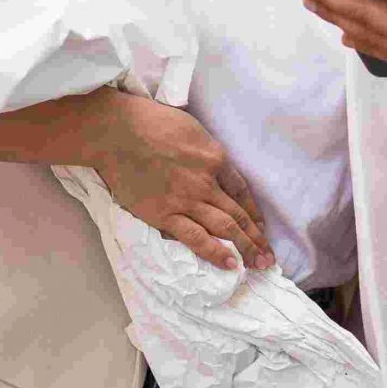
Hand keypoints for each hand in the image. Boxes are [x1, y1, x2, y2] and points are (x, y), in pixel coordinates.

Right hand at [97, 92, 274, 271]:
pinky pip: (196, 238)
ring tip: (258, 264)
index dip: (255, 213)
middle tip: (269, 258)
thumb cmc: (152, 123)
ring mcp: (187, 200)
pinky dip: (215, 252)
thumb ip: (208, 153)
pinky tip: (230, 264)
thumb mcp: (193, 130)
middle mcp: (207, 182)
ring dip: (245, 248)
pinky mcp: (164, 214)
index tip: (262, 228)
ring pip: (224, 228)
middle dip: (257, 238)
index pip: (242, 192)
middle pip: (238, 214)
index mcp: (216, 159)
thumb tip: (216, 168)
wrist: (117, 133)